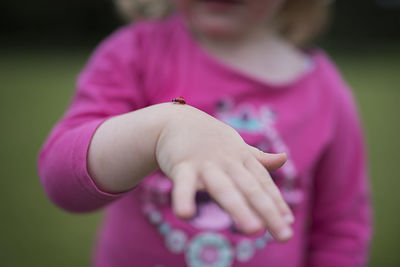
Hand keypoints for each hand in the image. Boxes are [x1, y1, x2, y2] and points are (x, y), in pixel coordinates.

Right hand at [156, 104, 293, 241]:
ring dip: (240, 208)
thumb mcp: (236, 145)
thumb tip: (284, 158)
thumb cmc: (208, 137)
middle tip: (285, 236)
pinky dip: (184, 198)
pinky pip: (183, 184)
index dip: (276, 201)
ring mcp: (206, 164)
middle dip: (268, 211)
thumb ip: (258, 157)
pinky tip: (186, 215)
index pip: (262, 181)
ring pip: (224, 188)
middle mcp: (228, 161)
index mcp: (241, 156)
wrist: (174, 119)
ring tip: (254, 231)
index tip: (289, 221)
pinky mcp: (182, 166)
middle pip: (250, 188)